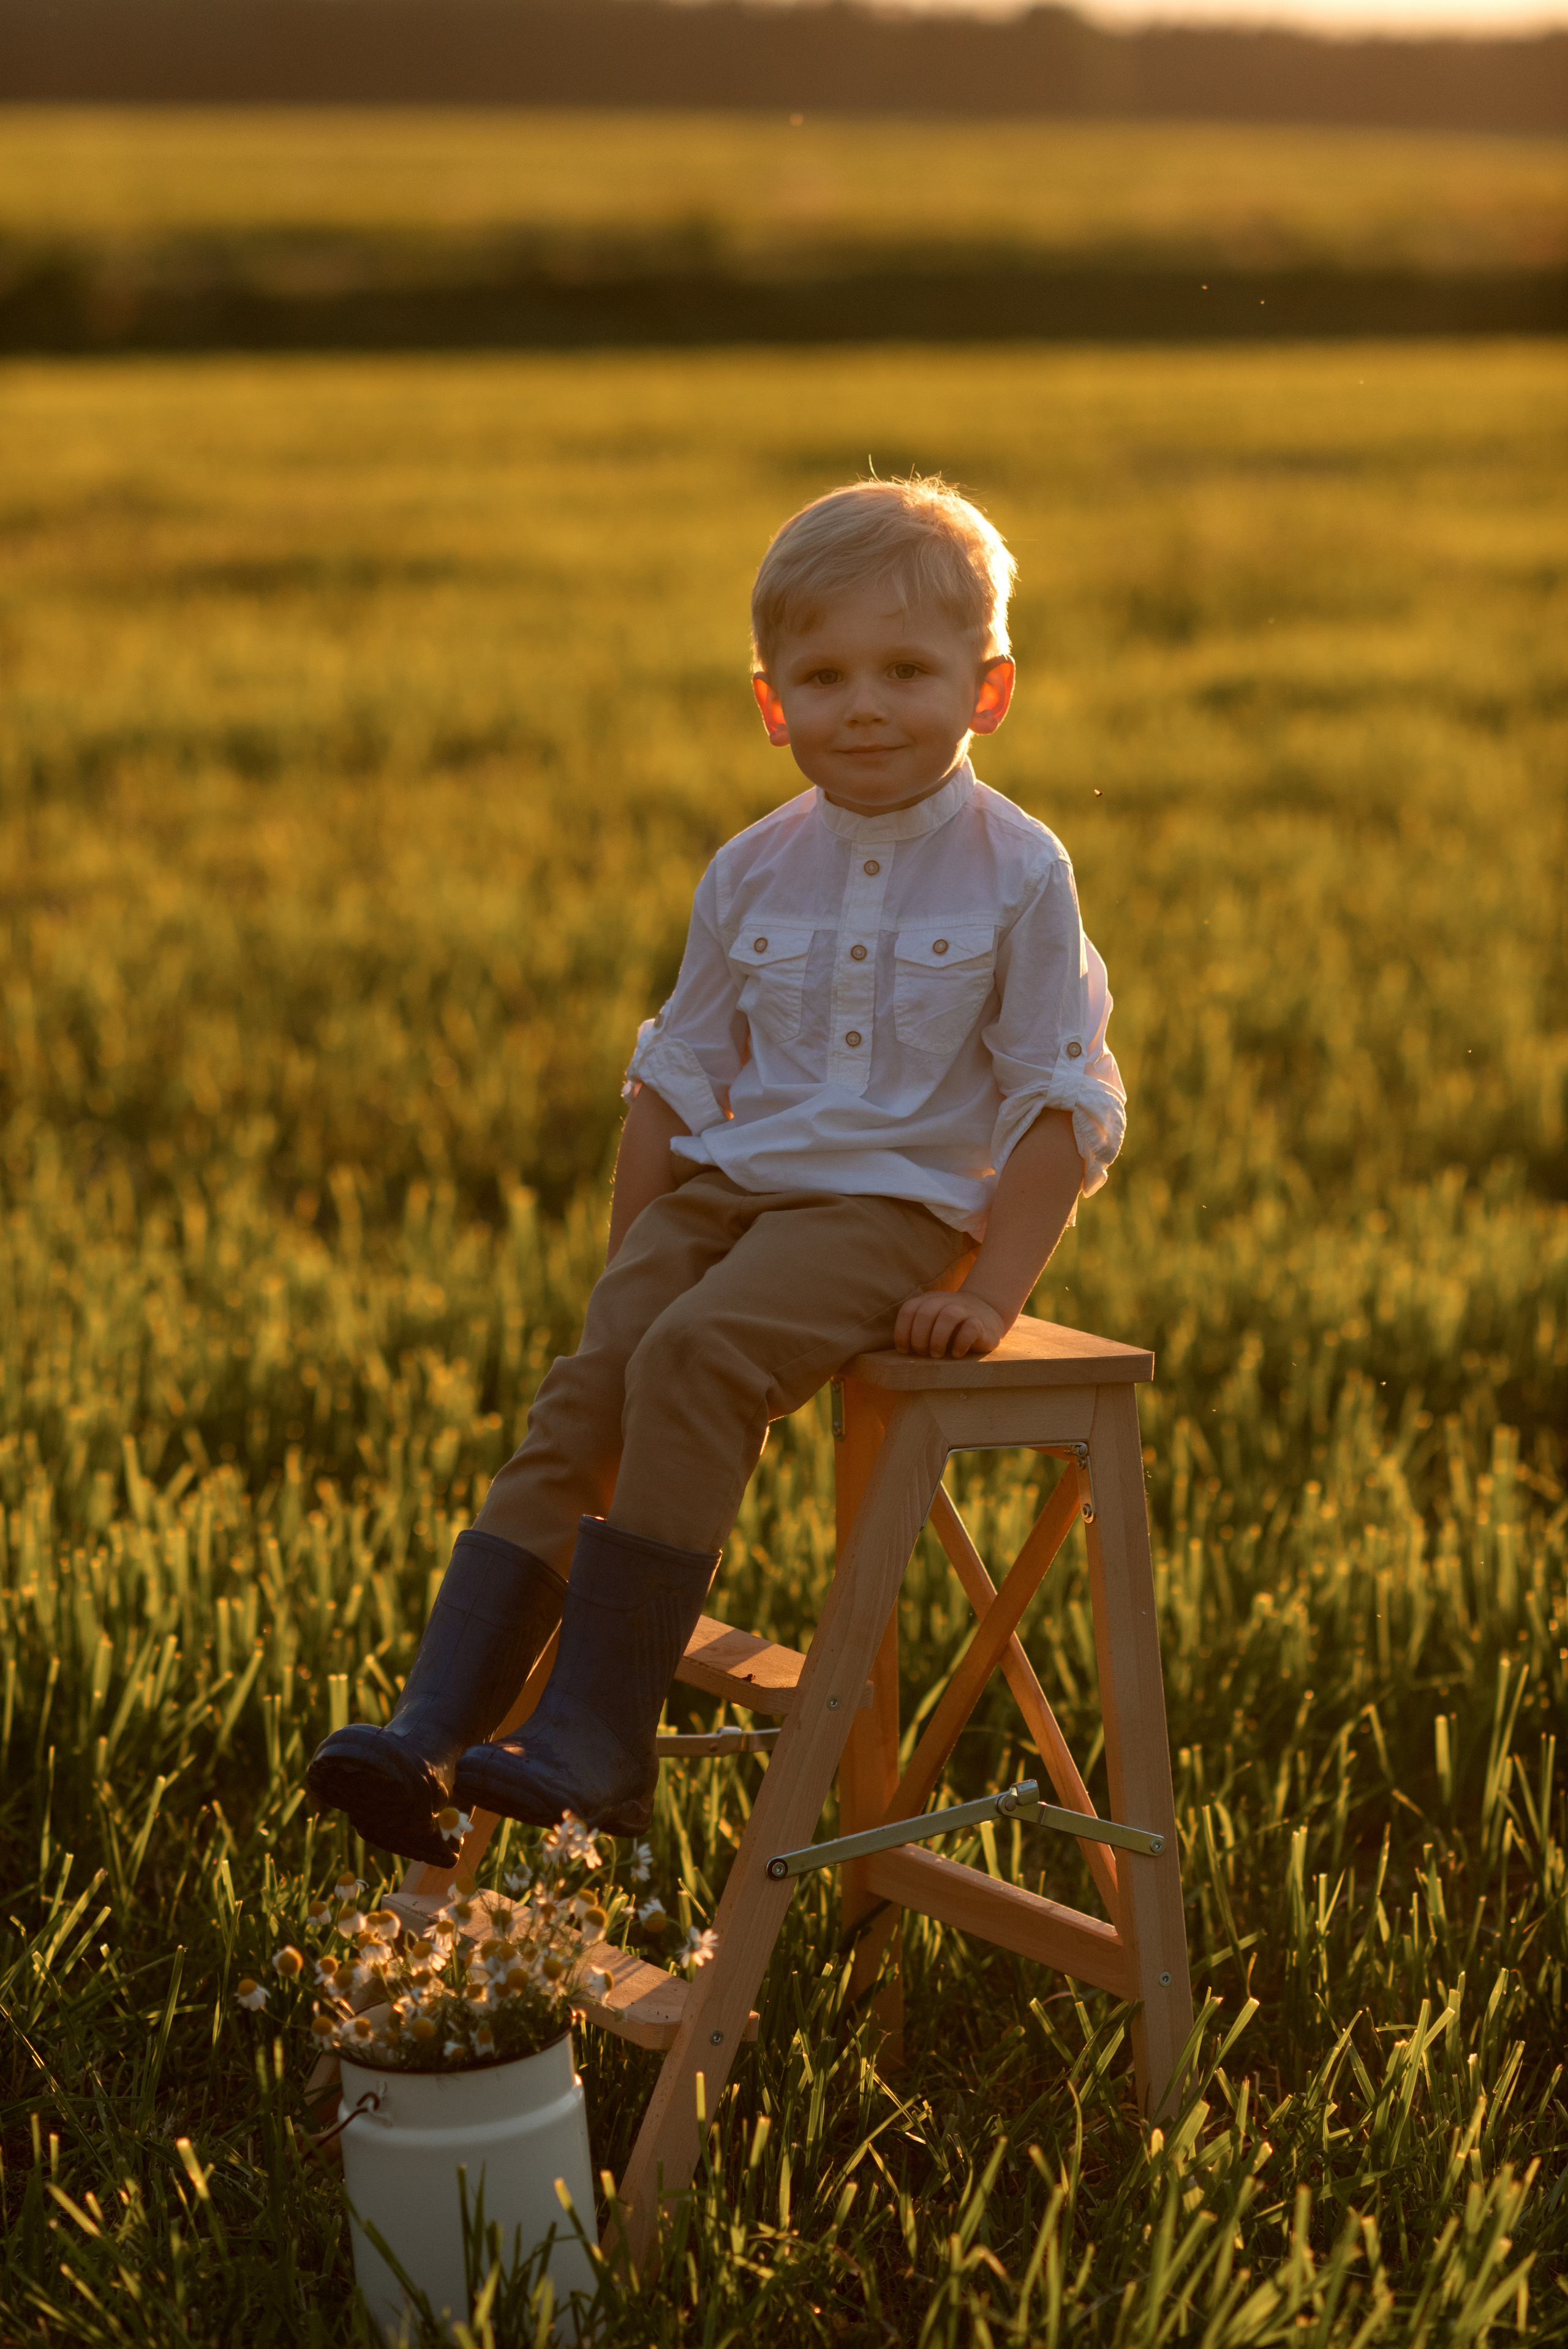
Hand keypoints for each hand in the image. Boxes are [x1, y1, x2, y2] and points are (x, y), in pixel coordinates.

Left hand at [894, 1288, 1009, 1359]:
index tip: (905, 1351)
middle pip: (925, 1313)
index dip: (902, 1332)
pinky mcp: (981, 1322)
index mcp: (929, 1300)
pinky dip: (960, 1343)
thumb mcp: (933, 1320)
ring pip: (948, 1316)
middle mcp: (946, 1301)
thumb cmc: (952, 1325)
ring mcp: (965, 1309)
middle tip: (923, 1353)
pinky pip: (970, 1327)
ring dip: (938, 1339)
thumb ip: (917, 1328)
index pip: (908, 1310)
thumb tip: (902, 1351)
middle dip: (919, 1338)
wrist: (987, 1313)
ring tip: (937, 1355)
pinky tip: (956, 1354)